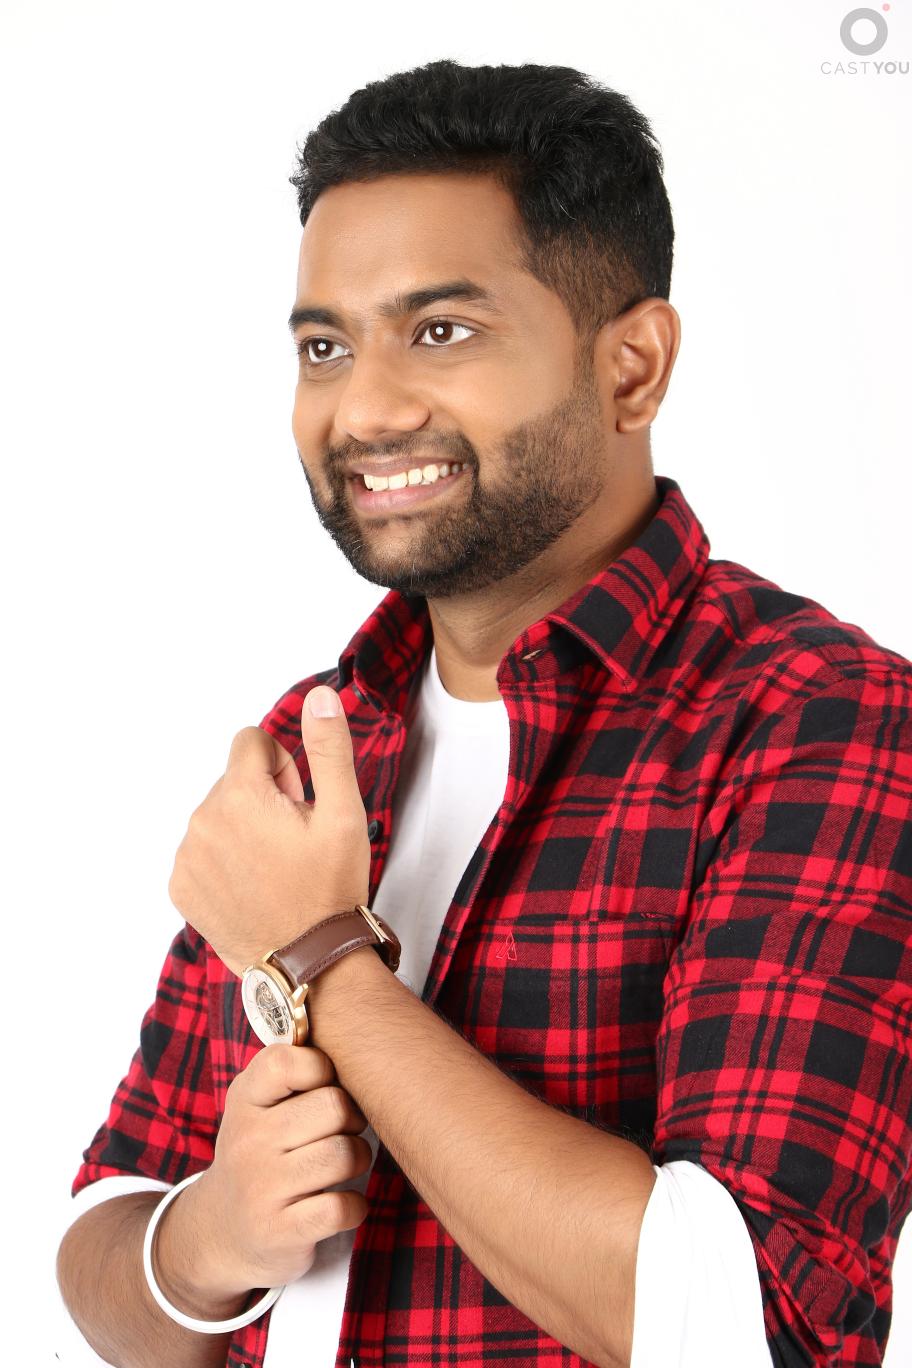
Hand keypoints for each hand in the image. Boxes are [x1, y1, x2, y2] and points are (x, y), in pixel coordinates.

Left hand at [167, 685, 370, 974]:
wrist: (308, 964)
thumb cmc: (331, 888)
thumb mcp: (344, 813)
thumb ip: (329, 748)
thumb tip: (320, 695)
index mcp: (241, 795)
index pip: (252, 741)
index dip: (284, 767)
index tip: (300, 805)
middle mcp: (203, 820)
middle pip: (234, 780)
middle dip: (263, 799)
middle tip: (293, 843)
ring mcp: (187, 856)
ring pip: (218, 815)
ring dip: (243, 829)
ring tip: (275, 868)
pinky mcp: (180, 887)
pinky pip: (201, 850)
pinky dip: (224, 861)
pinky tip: (253, 887)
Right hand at [173, 1045, 372, 1297]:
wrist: (219, 1233)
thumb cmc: (259, 1155)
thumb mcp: (257, 1107)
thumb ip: (293, 1073)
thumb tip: (353, 1044)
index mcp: (244, 1100)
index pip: (287, 1061)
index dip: (322, 1068)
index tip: (324, 1088)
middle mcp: (247, 1140)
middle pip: (335, 1107)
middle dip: (353, 1119)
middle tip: (343, 1132)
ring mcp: (262, 1188)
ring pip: (345, 1154)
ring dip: (358, 1160)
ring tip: (343, 1165)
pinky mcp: (280, 1231)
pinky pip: (343, 1206)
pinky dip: (355, 1207)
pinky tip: (340, 1205)